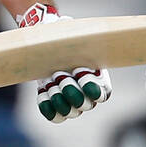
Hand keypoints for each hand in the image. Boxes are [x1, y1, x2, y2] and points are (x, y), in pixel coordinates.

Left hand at [16, 2, 111, 122]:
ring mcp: (73, 103)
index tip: (79, 71)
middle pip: (85, 105)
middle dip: (70, 90)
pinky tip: (43, 91)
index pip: (102, 94)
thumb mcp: (74, 35)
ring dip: (58, 98)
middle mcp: (89, 96)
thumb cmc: (65, 39)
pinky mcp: (56, 106)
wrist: (48, 47)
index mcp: (99, 79)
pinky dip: (48, 106)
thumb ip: (81, 35)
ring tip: (50, 82)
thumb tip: (74, 30)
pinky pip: (55, 116)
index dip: (90, 87)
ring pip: (70, 112)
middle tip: (59, 74)